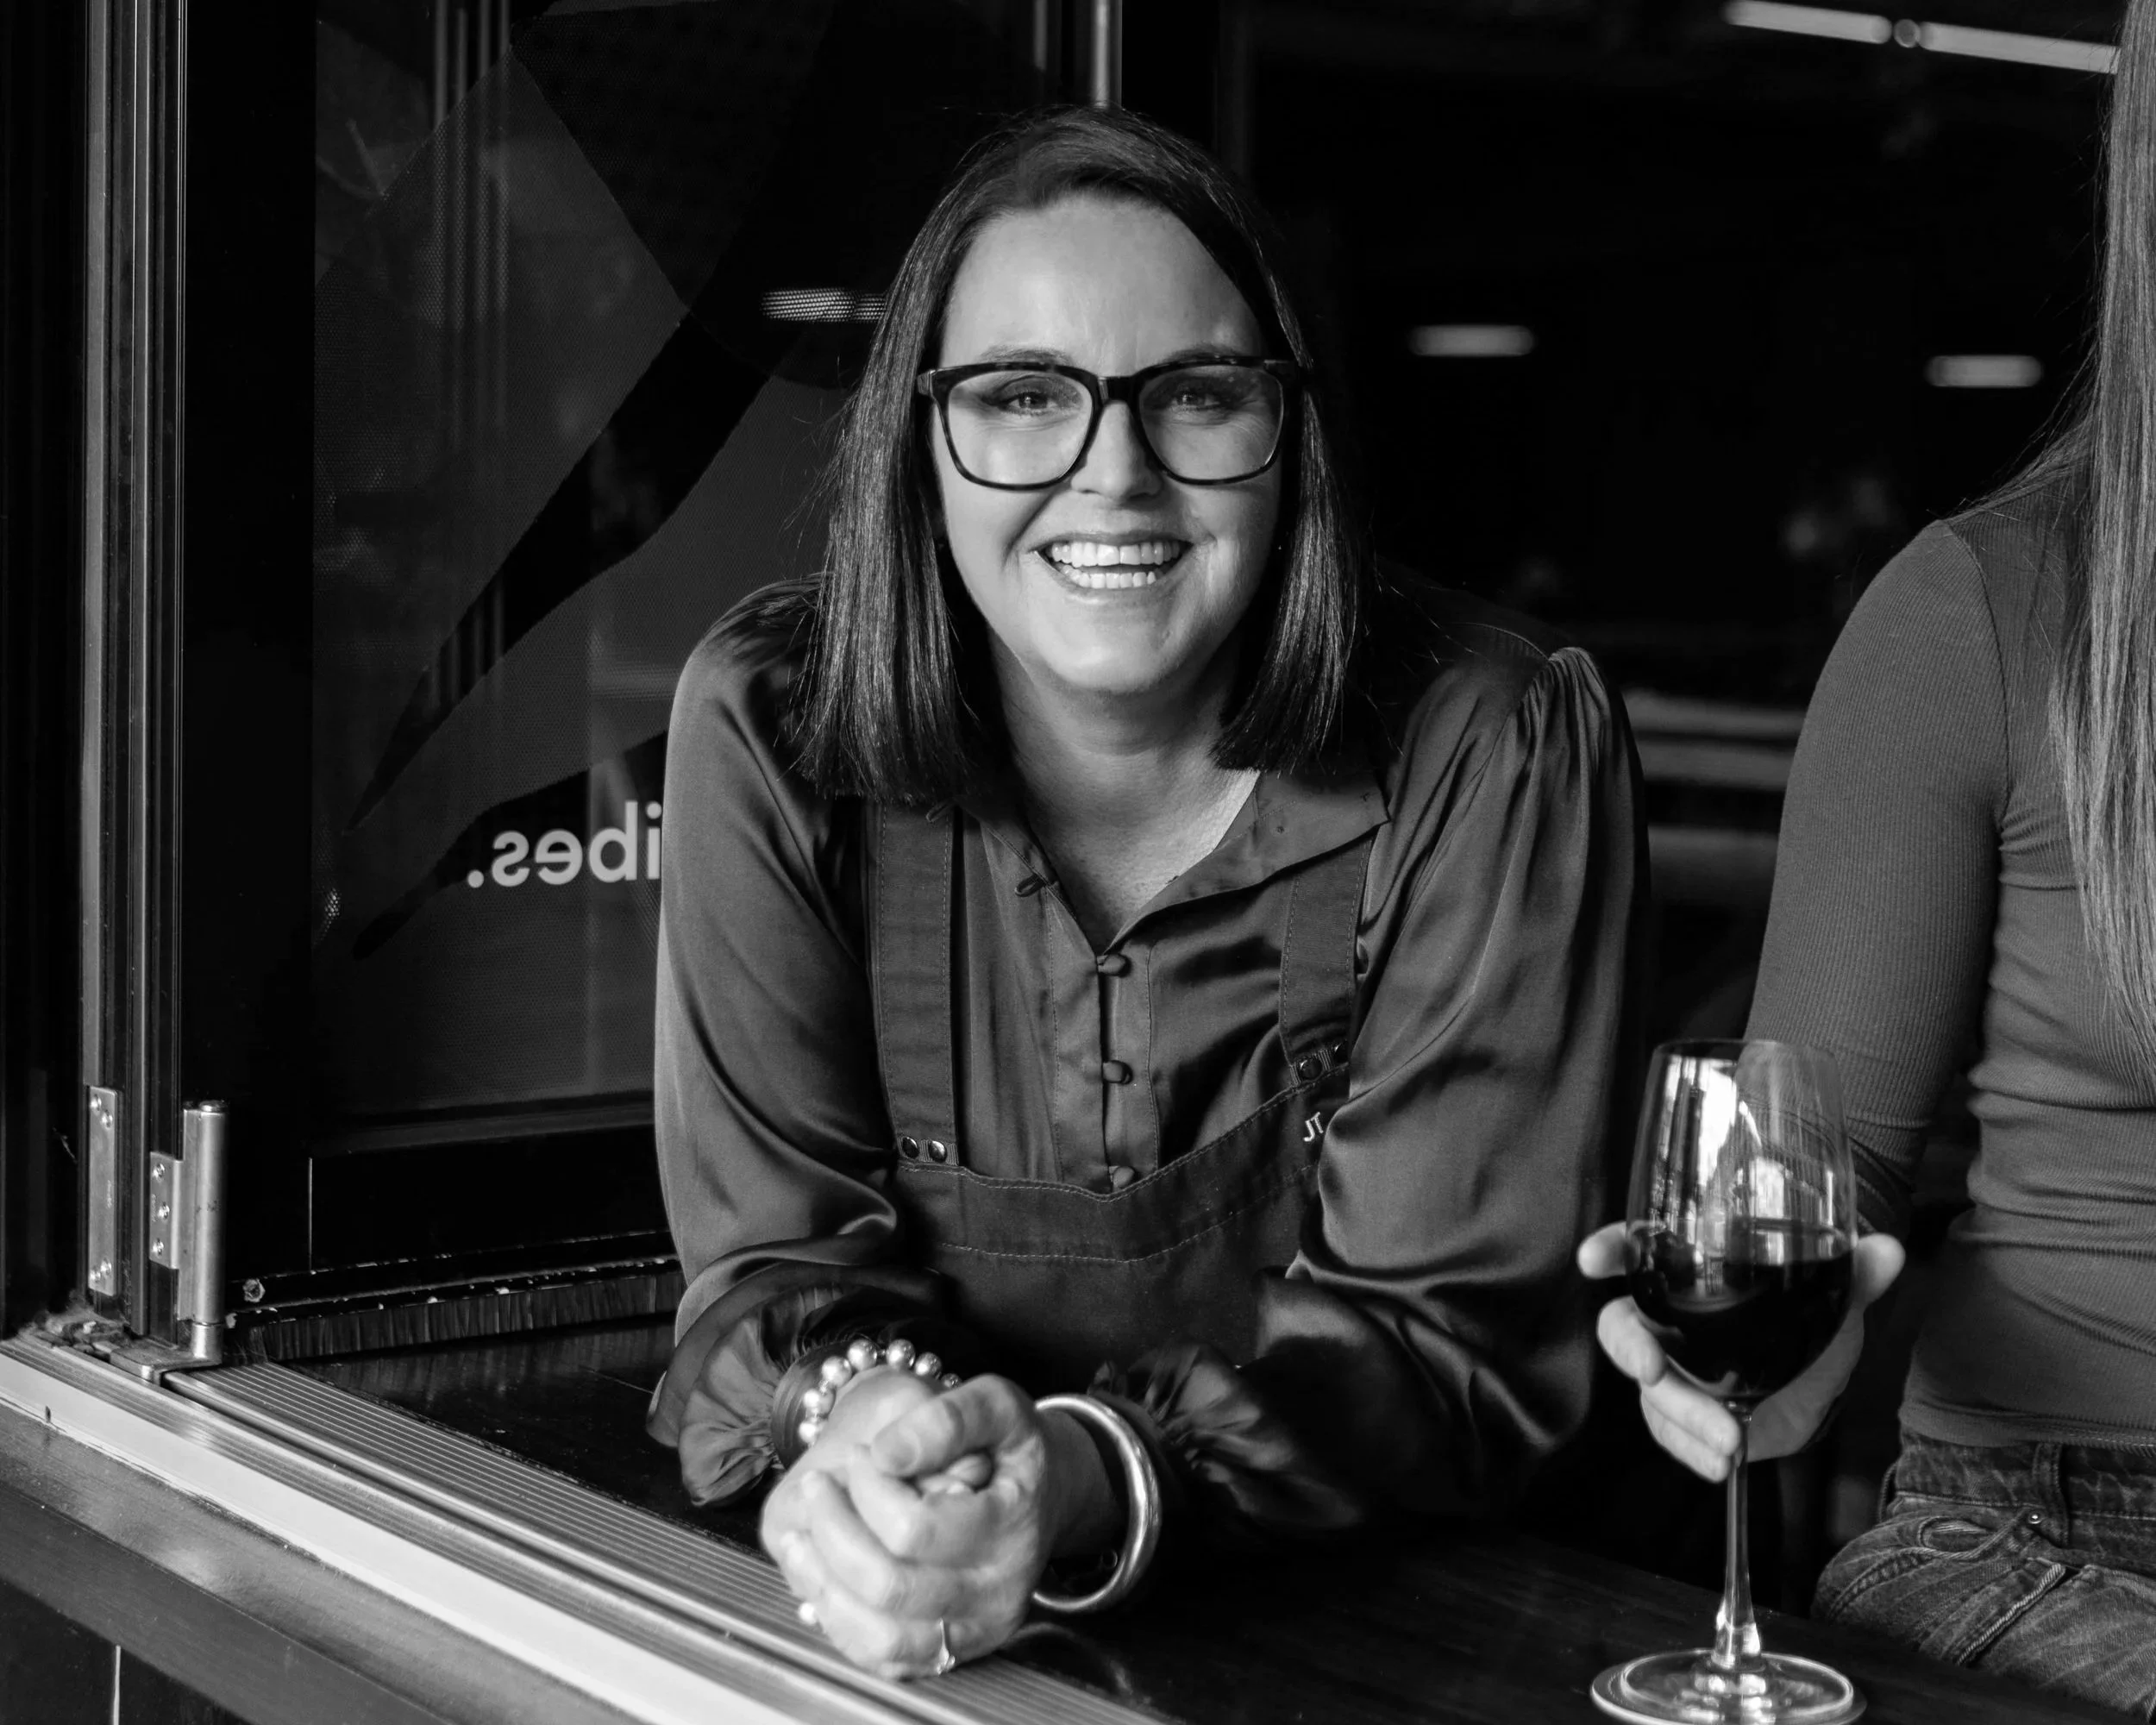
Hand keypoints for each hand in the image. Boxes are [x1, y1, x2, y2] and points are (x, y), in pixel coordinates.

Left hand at [763, 1374, 1113, 1678]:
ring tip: (800, 1535)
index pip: (914, 1528)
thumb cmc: (1013, 1450)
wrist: (1043, 1499)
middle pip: (889, 1586)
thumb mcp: (999, 1405)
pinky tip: (818, 1573)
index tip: (862, 1453)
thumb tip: (887, 1453)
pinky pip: (880, 1657)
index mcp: (1011, 1532)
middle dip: (833, 1530)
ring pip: (878, 1635)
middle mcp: (996, 1596)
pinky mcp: (949, 1653)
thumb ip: (949, 1417)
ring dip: (823, 1582)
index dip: (869, 1488)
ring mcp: (972, 1632)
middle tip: (817, 1485)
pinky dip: (837, 1618)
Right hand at [1577, 1222, 1904, 1480]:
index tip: (1593, 1259)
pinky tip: (1722, 1464)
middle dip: (1628, 1347)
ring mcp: (1672, 1371)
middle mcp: (1668, 1320)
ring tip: (1729, 1443)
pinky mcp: (1683, 1415)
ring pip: (1649, 1391)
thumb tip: (1889, 1249)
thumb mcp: (1834, 1296)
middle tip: (1650, 1370)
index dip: (1611, 1250)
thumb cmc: (1811, 1320)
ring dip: (1681, 1418)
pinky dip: (1693, 1451)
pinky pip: (1671, 1434)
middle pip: (1622, 1327)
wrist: (1820, 1381)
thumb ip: (1855, 1275)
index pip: (1637, 1251)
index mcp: (1692, 1275)